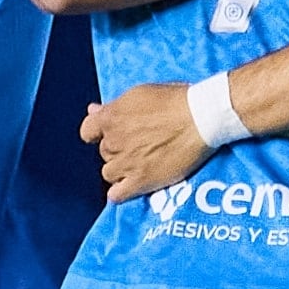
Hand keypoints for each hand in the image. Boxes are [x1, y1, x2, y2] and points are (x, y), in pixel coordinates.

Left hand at [85, 86, 210, 200]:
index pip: (87, 130)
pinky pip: (118, 194)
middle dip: (117, 149)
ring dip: (120, 169)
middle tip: (138, 145)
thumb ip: (115, 106)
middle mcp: (114, 141)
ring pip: (109, 173)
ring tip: (139, 165)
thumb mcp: (141, 94)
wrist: (200, 118)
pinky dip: (120, 192)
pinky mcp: (141, 181)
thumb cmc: (175, 101)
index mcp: (111, 117)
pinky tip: (130, 187)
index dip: (98, 133)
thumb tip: (94, 110)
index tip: (108, 134)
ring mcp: (126, 163)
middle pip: (104, 152)